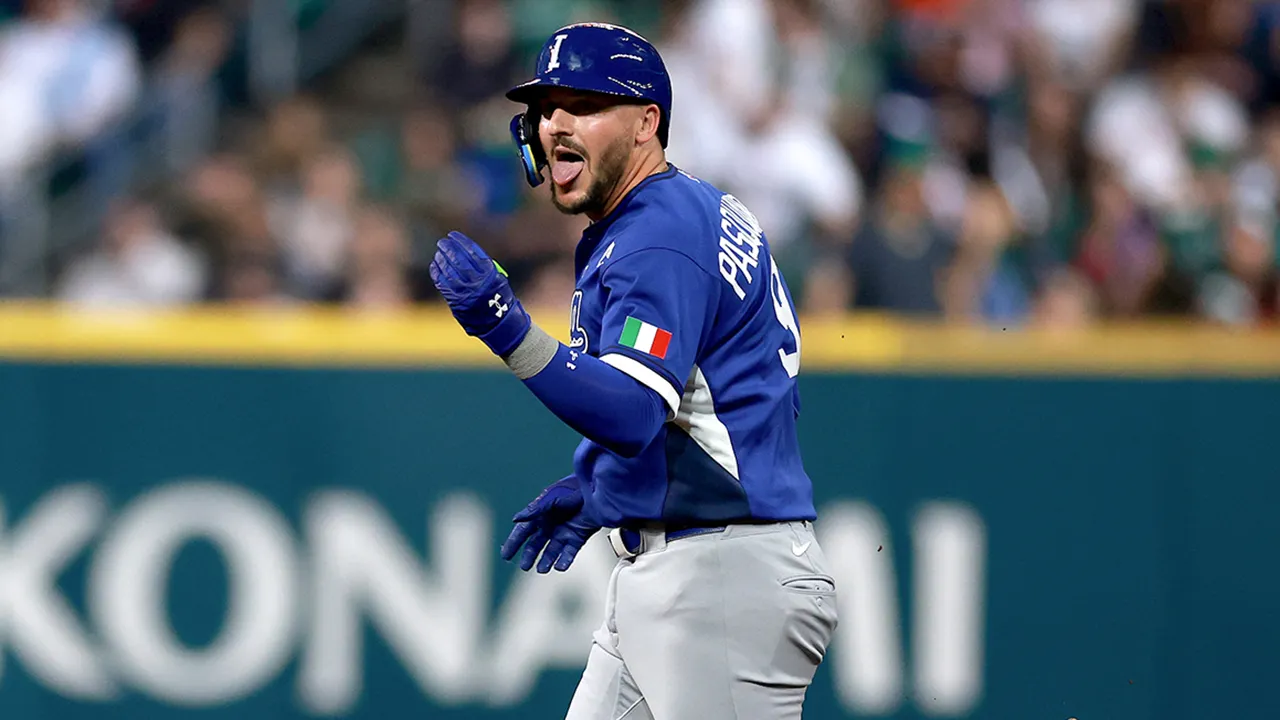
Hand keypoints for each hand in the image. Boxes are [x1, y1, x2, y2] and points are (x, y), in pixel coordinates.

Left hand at [429, 231, 530, 356]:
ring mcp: (464, 291)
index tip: (453, 235)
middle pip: (457, 259)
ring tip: (439, 253)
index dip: (460, 241)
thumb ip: (483, 266)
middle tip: (443, 243)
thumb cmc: (498, 297)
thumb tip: (463, 251)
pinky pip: (442, 283)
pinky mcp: (455, 300)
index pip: (471, 251)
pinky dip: (437, 272)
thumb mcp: (498, 278)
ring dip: (441, 259)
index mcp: (489, 273)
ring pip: (448, 270)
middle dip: (448, 249)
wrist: (498, 322)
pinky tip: (435, 265)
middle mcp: (476, 281)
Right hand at [500, 475, 601, 572]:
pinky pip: (569, 552)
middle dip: (529, 556)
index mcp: (541, 514)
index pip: (523, 532)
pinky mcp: (578, 537)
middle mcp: (550, 525)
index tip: (505, 555)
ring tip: (542, 569)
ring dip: (546, 560)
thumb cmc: (573, 489)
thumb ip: (534, 510)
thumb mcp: (552, 498)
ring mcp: (564, 531)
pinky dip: (564, 560)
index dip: (514, 543)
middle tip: (524, 566)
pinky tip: (560, 566)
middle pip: (536, 544)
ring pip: (552, 551)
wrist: (597, 490)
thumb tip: (516, 520)